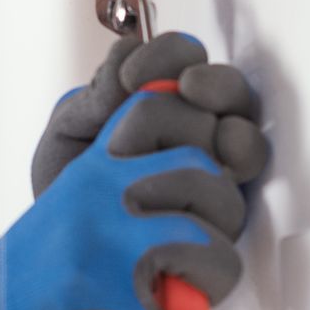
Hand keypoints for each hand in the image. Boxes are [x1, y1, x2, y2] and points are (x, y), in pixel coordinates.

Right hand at [0, 87, 244, 309]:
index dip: (200, 138)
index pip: (163, 112)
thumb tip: (216, 188)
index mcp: (95, 165)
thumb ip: (131, 185)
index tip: (200, 184)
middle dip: (224, 223)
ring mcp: (100, 243)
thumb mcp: (78, 202)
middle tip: (206, 259)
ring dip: (214, 289)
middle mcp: (99, 191)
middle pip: (206, 176)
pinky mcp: (97, 302)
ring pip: (208, 248)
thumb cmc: (36, 269)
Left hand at [31, 32, 267, 197]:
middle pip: (228, 89)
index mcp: (159, 97)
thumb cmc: (65, 187)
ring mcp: (215, 166)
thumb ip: (97, 95)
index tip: (132, 77)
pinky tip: (211, 174)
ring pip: (244, 133)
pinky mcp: (222, 208)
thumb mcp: (68, 133)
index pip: (181, 56)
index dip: (165, 56)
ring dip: (231, 130)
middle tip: (189, 88)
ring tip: (209, 140)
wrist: (64, 253)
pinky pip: (245, 182)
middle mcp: (196, 127)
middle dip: (214, 83)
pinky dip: (233, 169)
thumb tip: (126, 59)